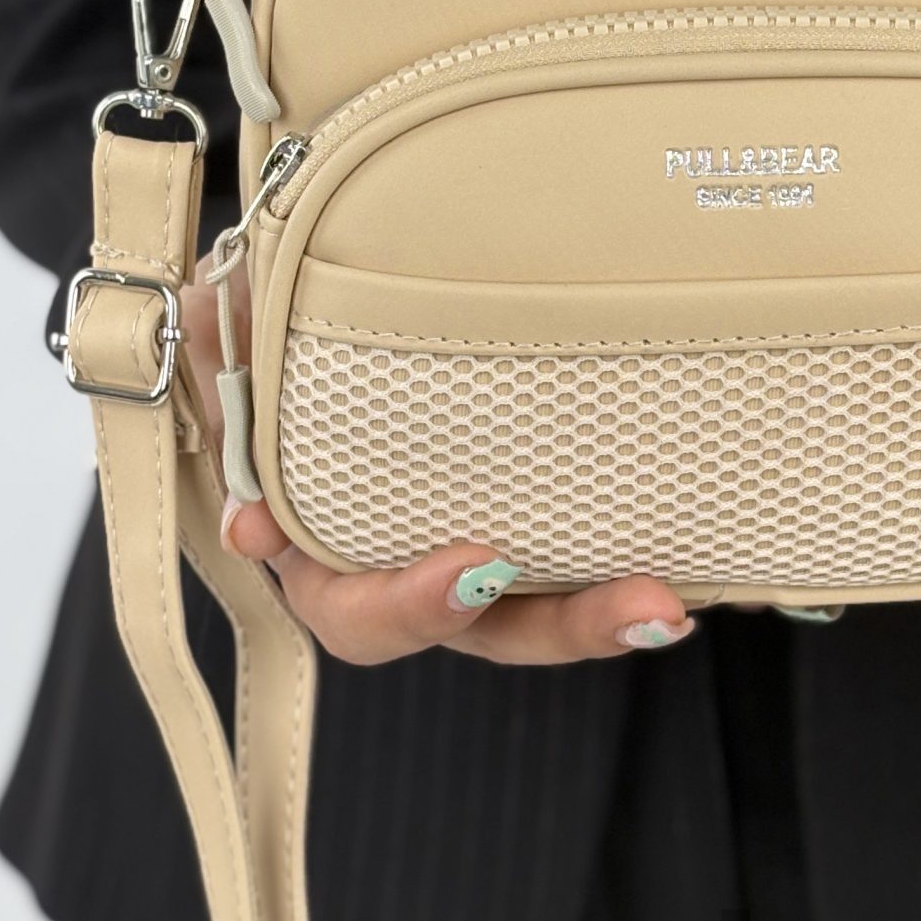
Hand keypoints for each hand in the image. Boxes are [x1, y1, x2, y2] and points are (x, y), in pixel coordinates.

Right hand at [179, 262, 692, 664]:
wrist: (282, 292)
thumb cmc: (245, 323)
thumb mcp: (221, 326)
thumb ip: (224, 357)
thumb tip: (241, 443)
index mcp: (311, 548)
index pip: (360, 611)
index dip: (414, 602)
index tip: (477, 569)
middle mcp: (396, 564)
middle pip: (483, 628)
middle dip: (565, 626)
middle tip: (649, 606)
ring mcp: (465, 540)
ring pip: (539, 605)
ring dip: (607, 608)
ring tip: (679, 601)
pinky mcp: (528, 503)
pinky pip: (578, 542)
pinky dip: (628, 541)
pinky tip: (700, 552)